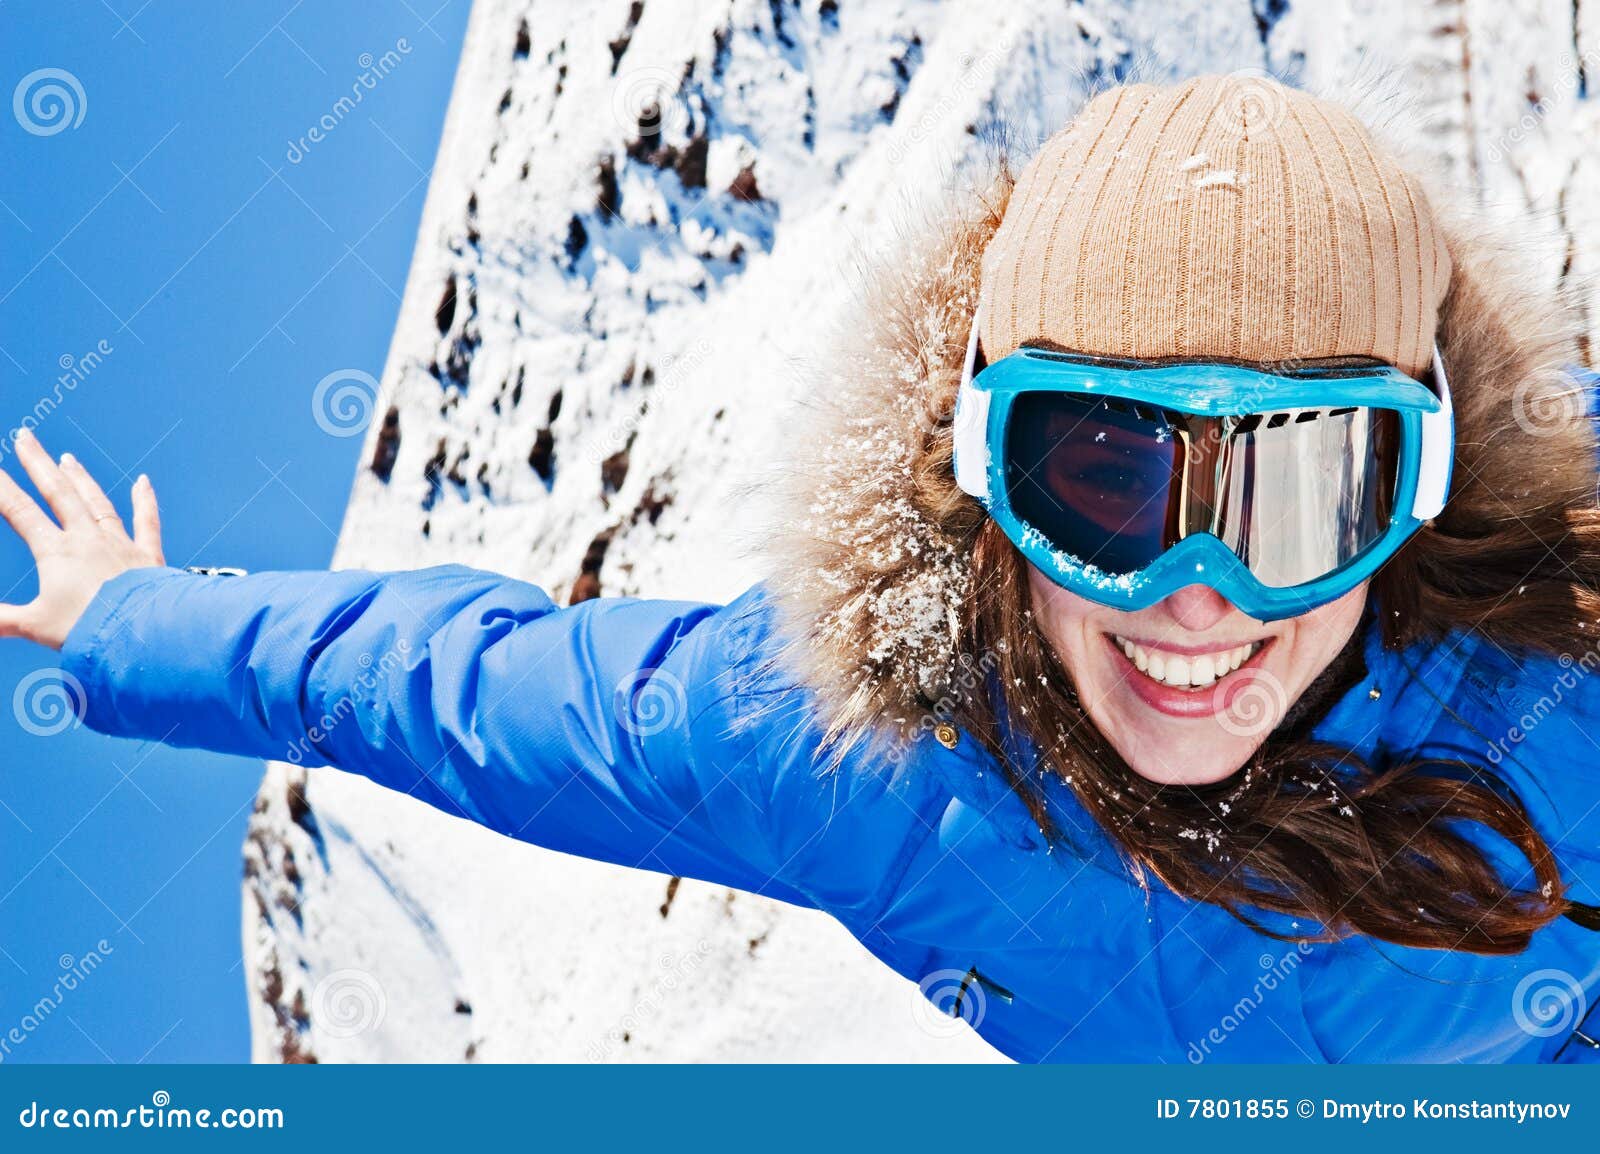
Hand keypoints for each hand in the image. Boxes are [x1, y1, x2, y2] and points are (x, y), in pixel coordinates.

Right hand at [0, 429, 163, 649]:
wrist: (142, 632)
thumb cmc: (89, 629)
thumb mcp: (34, 624)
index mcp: (57, 552)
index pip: (20, 511)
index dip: (1, 488)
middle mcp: (88, 539)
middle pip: (58, 493)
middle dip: (39, 463)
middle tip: (25, 436)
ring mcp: (120, 544)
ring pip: (97, 502)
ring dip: (81, 479)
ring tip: (68, 458)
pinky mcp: (148, 556)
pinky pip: (147, 522)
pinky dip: (146, 501)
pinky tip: (144, 481)